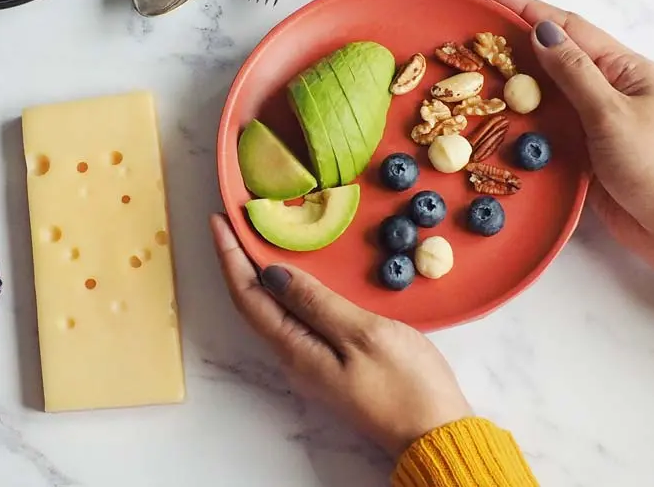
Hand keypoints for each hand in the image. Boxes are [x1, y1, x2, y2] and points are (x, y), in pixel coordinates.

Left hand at [210, 214, 471, 455]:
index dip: (230, 256)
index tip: (219, 220)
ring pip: (273, 309)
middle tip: (235, 220)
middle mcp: (294, 357)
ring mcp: (311, 361)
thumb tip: (272, 274)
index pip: (247, 296)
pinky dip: (287, 288)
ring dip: (260, 272)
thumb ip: (316, 302)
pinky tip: (298, 272)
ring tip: (257, 236)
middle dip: (239, 260)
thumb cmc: (406, 385)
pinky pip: (295, 317)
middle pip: (253, 302)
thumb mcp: (362, 334)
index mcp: (295, 350)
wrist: (434, 433)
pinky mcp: (330, 361)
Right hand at [483, 0, 653, 291]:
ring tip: (471, 70)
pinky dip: (520, 120)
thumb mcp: (613, 114)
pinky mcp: (583, 152)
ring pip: (545, 93)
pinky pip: (545, 127)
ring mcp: (595, 121)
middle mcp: (608, 90)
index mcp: (624, 70)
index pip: (569, 28)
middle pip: (554, 57)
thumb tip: (541, 31)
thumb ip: (574, 73)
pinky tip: (494, 117)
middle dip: (514, 41)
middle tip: (470, 33)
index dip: (527, 9)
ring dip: (512, 82)